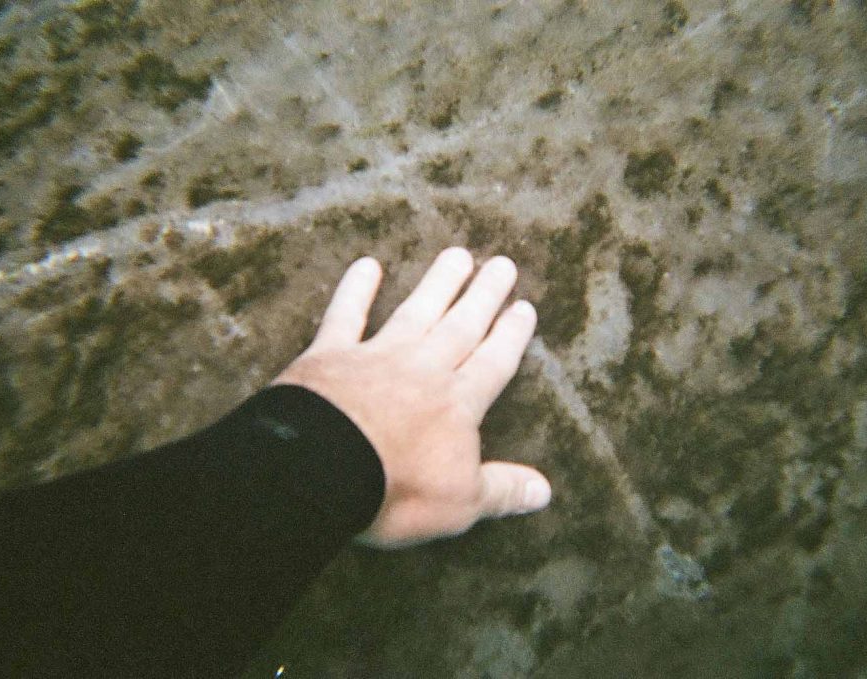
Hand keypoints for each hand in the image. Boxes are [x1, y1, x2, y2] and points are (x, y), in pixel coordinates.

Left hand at [272, 247, 550, 548]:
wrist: (321, 471)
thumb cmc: (395, 490)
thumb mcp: (461, 503)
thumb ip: (503, 490)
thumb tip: (545, 491)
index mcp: (457, 404)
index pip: (493, 362)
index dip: (511, 335)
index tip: (524, 307)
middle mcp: (423, 370)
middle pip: (461, 326)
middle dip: (483, 297)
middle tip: (502, 263)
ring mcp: (376, 357)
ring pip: (416, 312)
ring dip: (438, 284)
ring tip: (457, 255)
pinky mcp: (329, 355)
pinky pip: (345, 316)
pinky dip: (355, 290)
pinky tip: (367, 265)